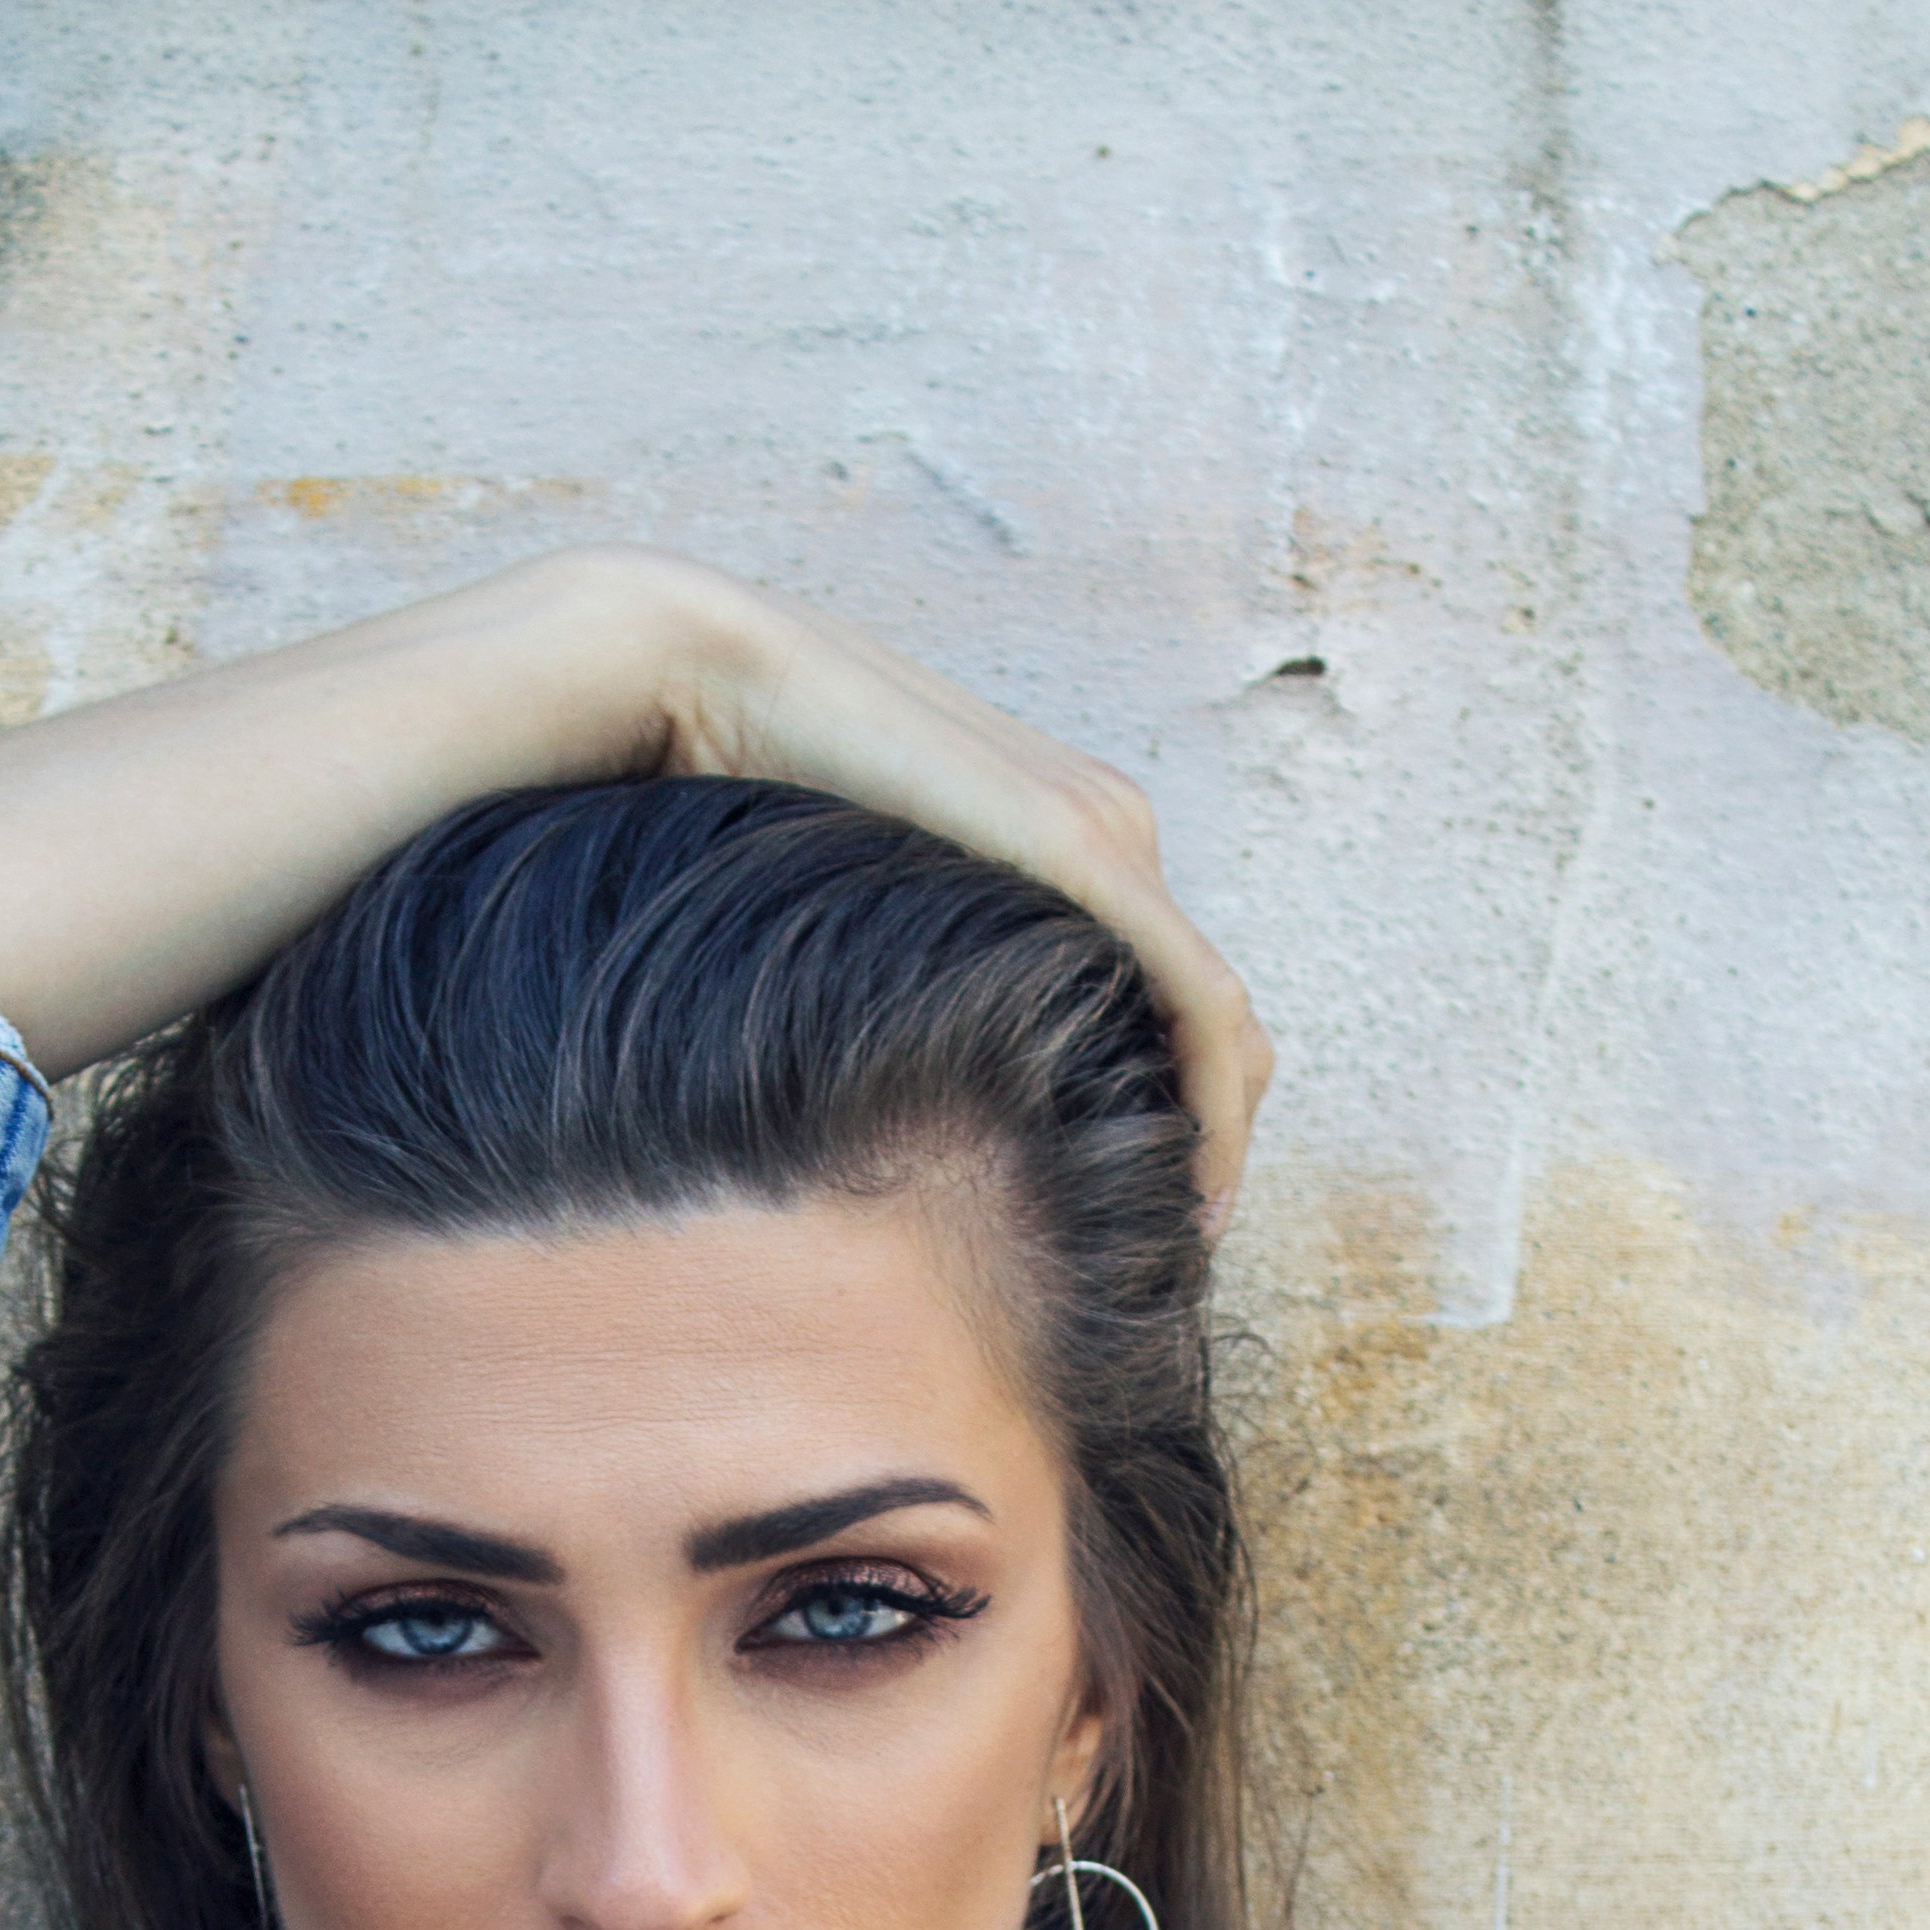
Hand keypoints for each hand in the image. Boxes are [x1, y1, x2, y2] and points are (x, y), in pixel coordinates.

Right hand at [0, 544, 1270, 1220]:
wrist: (69, 934)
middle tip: (1203, 1222)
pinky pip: (953, 797)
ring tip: (1186, 1173)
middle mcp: (722, 701)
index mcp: (703, 832)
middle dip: (1172, 1041)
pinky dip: (1069, 935)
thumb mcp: (510, 1170)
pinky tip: (1119, 1078)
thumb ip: (649, 1190)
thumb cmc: (267, 1103)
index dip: (1103, 1076)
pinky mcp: (666, 643)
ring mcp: (699, 644)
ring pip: (1044, 827)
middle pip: (1055, 867)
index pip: (988, 929)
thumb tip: (733, 1331)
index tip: (1139, 1250)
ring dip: (1156, 999)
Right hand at [636, 557, 1274, 1225]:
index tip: (1150, 1221)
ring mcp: (1109, 832)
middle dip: (1211, 1141)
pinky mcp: (1087, 854)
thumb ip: (914, 976)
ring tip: (1182, 1244)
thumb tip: (904, 1095)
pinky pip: (1200, 1007)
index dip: (1183, 1116)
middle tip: (1175, 1255)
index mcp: (1063, 838)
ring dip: (1216, 1139)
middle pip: (1212, 1021)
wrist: (707, 675)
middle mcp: (1111, 827)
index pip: (1167, 998)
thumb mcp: (860, 917)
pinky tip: (1194, 1191)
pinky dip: (1214, 1109)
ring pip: (1222, 1025)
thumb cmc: (747, 802)